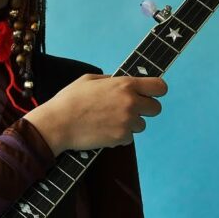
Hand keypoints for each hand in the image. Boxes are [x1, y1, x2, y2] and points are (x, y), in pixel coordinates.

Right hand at [24, 73, 167, 154]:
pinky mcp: (121, 138)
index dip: (156, 91)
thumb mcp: (90, 79)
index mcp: (125, 85)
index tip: (149, 95)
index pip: (160, 87)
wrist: (58, 124)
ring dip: (130, 124)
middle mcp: (131, 103)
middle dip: (145, 110)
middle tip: (128, 111)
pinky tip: (104, 131)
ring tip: (110, 122)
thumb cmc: (70, 100)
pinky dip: (119, 136)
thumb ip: (111, 80)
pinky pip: (128, 138)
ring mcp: (127, 122)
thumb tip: (120, 82)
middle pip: (156, 109)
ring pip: (141, 125)